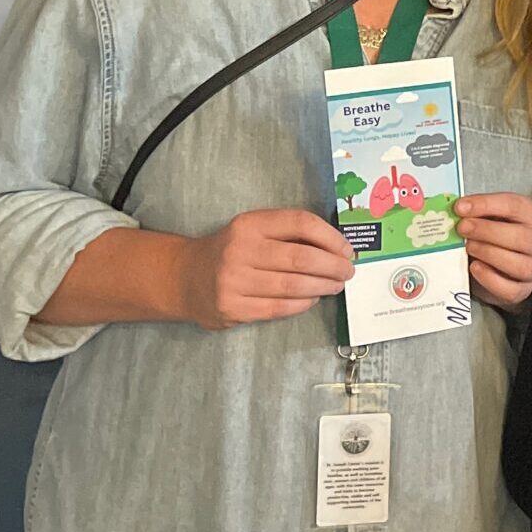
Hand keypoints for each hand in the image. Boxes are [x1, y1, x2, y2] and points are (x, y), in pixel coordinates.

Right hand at [177, 210, 353, 329]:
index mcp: (249, 224)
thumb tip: (337, 248)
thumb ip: (287, 234)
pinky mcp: (233, 308)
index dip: (331, 237)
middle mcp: (240, 250)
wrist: (184, 277)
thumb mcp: (252, 231)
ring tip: (336, 285)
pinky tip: (313, 298)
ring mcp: (234, 281)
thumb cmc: (231, 252)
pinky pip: (280, 307)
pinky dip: (303, 304)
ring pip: (294, 286)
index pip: (301, 223)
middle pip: (302, 258)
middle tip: (348, 271)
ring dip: (323, 286)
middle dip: (334, 266)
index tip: (347, 250)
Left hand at [456, 192, 531, 308]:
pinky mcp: (523, 290)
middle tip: (463, 228)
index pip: (515, 206)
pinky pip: (510, 290)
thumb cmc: (498, 233)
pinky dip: (489, 279)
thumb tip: (458, 212)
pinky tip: (475, 267)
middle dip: (487, 231)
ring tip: (469, 247)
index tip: (460, 207)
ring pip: (520, 265)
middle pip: (523, 238)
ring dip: (489, 254)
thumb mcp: (492, 216)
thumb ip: (479, 213)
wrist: (503, 263)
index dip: (486, 205)